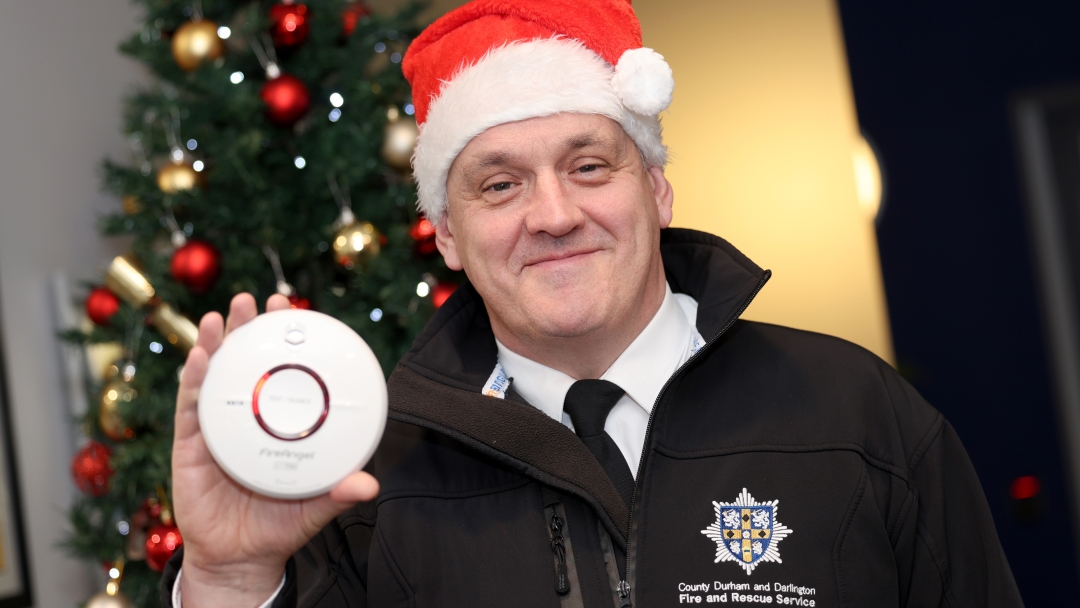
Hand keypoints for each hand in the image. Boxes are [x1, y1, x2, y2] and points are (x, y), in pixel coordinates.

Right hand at [173, 293, 378, 605]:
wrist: (239, 558)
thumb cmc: (278, 524)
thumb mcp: (315, 506)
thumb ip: (339, 493)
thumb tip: (369, 485)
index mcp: (276, 424)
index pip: (282, 375)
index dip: (284, 343)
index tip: (294, 312)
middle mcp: (245, 418)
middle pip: (245, 364)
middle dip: (249, 329)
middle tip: (257, 300)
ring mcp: (215, 428)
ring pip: (213, 377)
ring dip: (217, 343)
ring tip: (224, 315)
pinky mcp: (190, 445)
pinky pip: (190, 406)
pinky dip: (193, 378)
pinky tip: (199, 355)